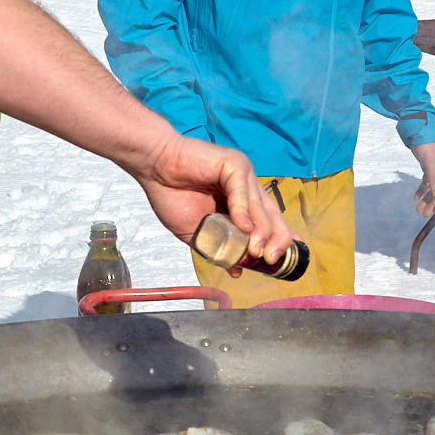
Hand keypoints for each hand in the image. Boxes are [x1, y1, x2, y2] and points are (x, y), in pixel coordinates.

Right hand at [132, 134, 294, 265]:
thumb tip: (237, 269)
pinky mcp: (233, 164)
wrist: (153, 168)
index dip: (280, 240)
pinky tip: (242, 228)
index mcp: (242, 201)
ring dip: (261, 231)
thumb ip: (218, 248)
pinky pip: (241, 192)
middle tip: (271, 260)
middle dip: (277, 240)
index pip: (270, 222)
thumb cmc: (172, 195)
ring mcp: (243, 174)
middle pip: (273, 215)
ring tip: (255, 250)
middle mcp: (248, 187)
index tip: (281, 262)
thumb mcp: (199, 232)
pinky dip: (242, 212)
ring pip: (261, 206)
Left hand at [410, 141, 434, 216]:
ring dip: (426, 199)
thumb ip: (433, 175)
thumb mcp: (429, 160)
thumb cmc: (427, 143)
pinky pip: (427, 183)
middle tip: (423, 214)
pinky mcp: (429, 169)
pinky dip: (422, 190)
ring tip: (418, 209)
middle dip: (432, 204)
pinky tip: (416, 197)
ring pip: (433, 189)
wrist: (419, 131)